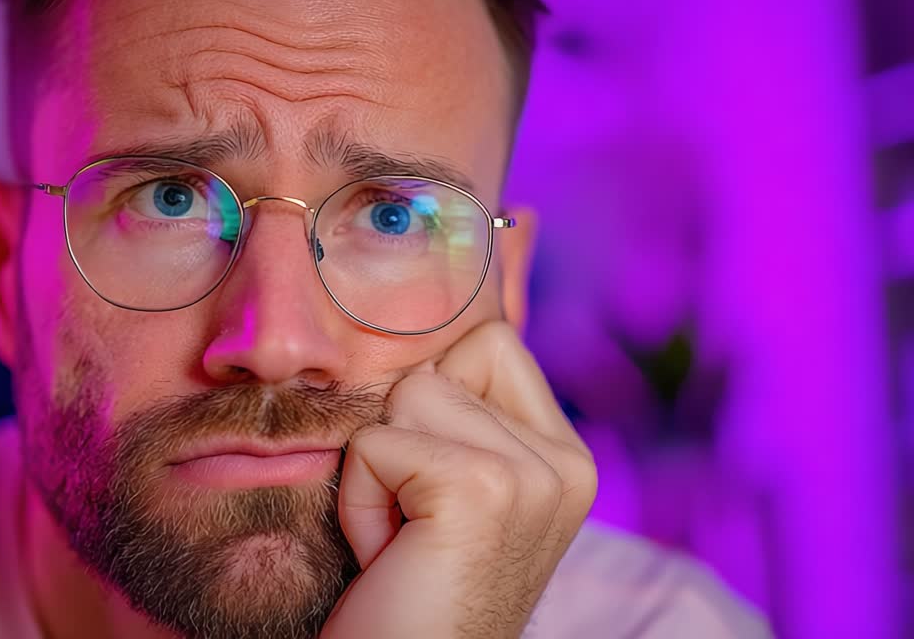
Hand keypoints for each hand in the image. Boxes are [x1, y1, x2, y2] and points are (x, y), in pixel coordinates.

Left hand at [321, 322, 597, 637]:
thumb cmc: (412, 592)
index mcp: (566, 458)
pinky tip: (389, 555)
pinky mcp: (482, 487)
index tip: (432, 490)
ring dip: (376, 472)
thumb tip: (420, 333)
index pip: (490, 343)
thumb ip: (463, 419)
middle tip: (415, 523)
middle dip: (400, 437)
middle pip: (440, 365)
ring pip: (405, 395)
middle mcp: (566, 464)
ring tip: (402, 540)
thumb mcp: (453, 491)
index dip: (431, 401)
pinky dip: (359, 501)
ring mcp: (533, 475)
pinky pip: (374, 443)